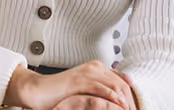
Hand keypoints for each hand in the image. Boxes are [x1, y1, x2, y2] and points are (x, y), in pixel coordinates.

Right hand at [5, 61, 134, 109]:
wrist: (38, 91)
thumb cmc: (59, 93)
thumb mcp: (85, 91)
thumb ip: (101, 91)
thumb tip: (119, 99)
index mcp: (97, 68)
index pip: (122, 82)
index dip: (132, 97)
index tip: (135, 108)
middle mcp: (94, 68)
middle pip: (121, 84)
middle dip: (131, 100)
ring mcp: (86, 73)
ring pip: (114, 85)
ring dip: (125, 101)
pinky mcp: (78, 80)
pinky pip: (100, 88)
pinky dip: (112, 98)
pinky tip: (118, 106)